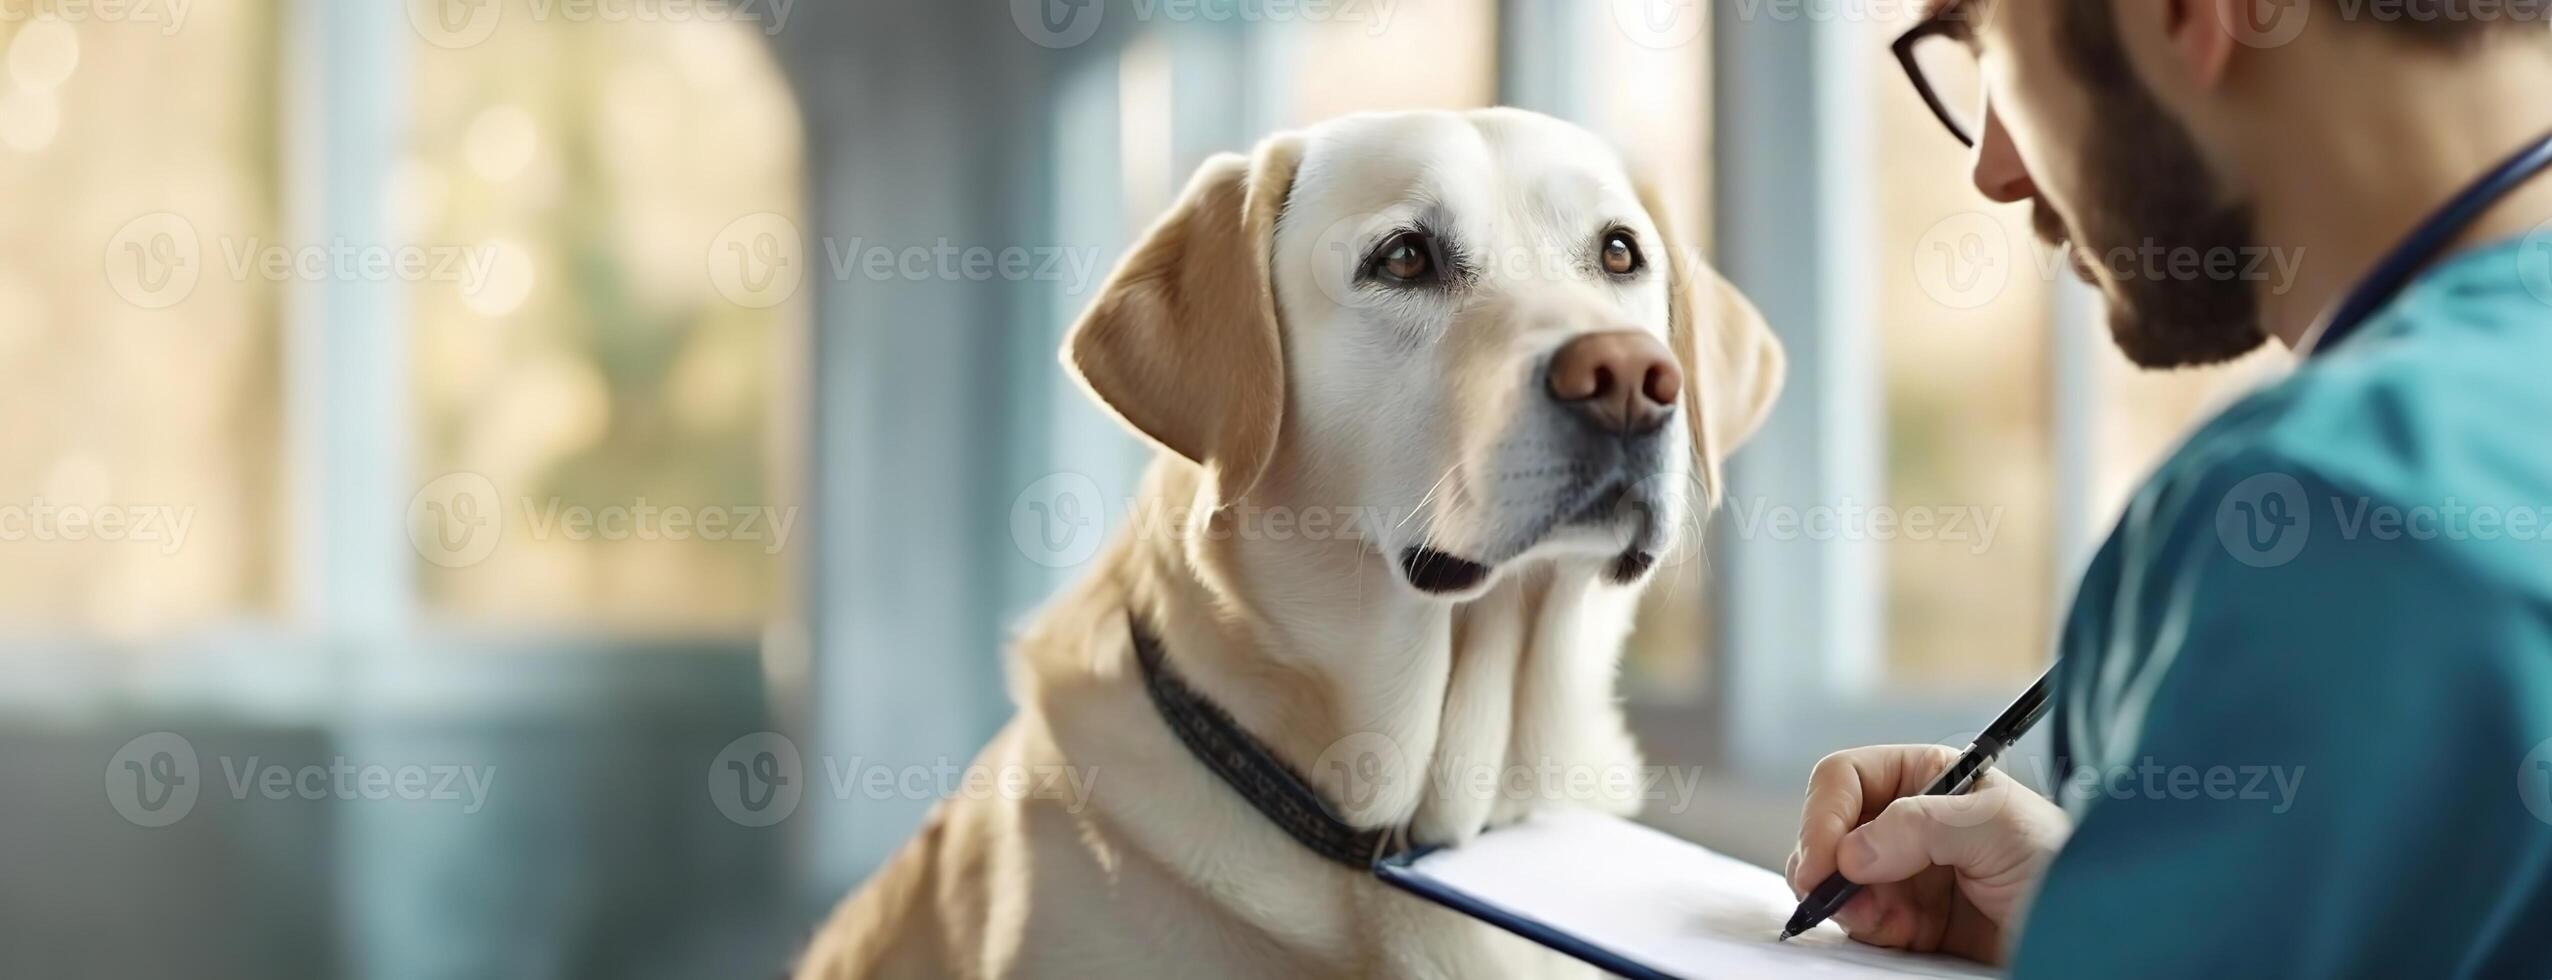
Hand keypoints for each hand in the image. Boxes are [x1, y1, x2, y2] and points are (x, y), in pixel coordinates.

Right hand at [1783, 744, 2069, 964]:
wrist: (2092, 934)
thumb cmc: (2063, 865)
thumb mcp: (1999, 829)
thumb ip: (1923, 826)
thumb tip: (1852, 851)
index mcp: (1928, 778)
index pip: (1846, 778)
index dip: (1825, 814)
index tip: (1824, 859)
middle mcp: (1908, 821)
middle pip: (1830, 830)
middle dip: (1825, 862)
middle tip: (1828, 894)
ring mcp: (1905, 872)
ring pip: (1836, 879)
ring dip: (1844, 900)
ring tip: (1877, 918)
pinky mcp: (1909, 921)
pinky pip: (1859, 921)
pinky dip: (1862, 929)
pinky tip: (1892, 932)